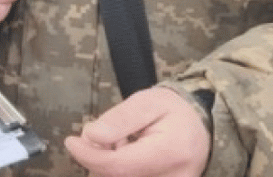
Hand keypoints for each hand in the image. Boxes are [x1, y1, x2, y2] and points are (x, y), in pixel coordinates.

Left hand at [65, 86, 209, 176]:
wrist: (201, 126)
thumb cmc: (172, 110)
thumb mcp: (145, 102)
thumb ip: (119, 119)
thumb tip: (91, 136)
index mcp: (170, 152)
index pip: (118, 166)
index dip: (88, 156)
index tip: (71, 141)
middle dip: (100, 158)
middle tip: (111, 135)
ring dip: (111, 166)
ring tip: (125, 144)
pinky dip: (121, 171)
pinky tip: (128, 156)